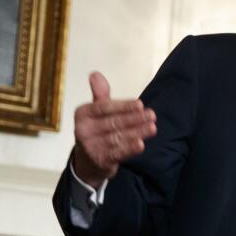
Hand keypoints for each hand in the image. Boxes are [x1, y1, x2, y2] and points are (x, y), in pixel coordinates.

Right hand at [72, 71, 155, 187]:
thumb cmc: (97, 131)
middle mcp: (83, 130)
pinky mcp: (99, 160)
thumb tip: (95, 74)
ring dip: (137, 132)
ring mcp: (90, 146)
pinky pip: (117, 153)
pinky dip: (130, 148)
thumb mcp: (96, 113)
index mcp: (82, 114)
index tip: (140, 104)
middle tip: (152, 115)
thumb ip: (100, 95)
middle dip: (135, 119)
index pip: (104, 108)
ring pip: (118, 137)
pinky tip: (141, 144)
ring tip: (152, 127)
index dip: (123, 106)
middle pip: (113, 122)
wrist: (88, 162)